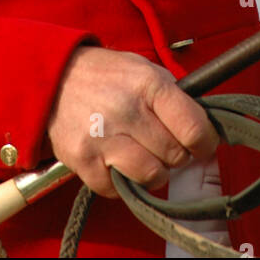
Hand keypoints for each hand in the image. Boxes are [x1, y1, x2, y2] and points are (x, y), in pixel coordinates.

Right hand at [45, 45, 218, 197]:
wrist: (54, 78)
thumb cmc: (107, 75)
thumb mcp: (145, 70)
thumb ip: (175, 97)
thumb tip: (205, 131)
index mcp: (148, 84)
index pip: (194, 129)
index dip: (205, 143)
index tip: (201, 145)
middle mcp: (127, 110)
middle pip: (176, 156)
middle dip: (175, 153)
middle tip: (161, 142)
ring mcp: (104, 138)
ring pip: (153, 176)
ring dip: (152, 170)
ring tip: (141, 154)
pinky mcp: (84, 161)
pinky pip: (119, 190)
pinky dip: (121, 181)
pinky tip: (115, 159)